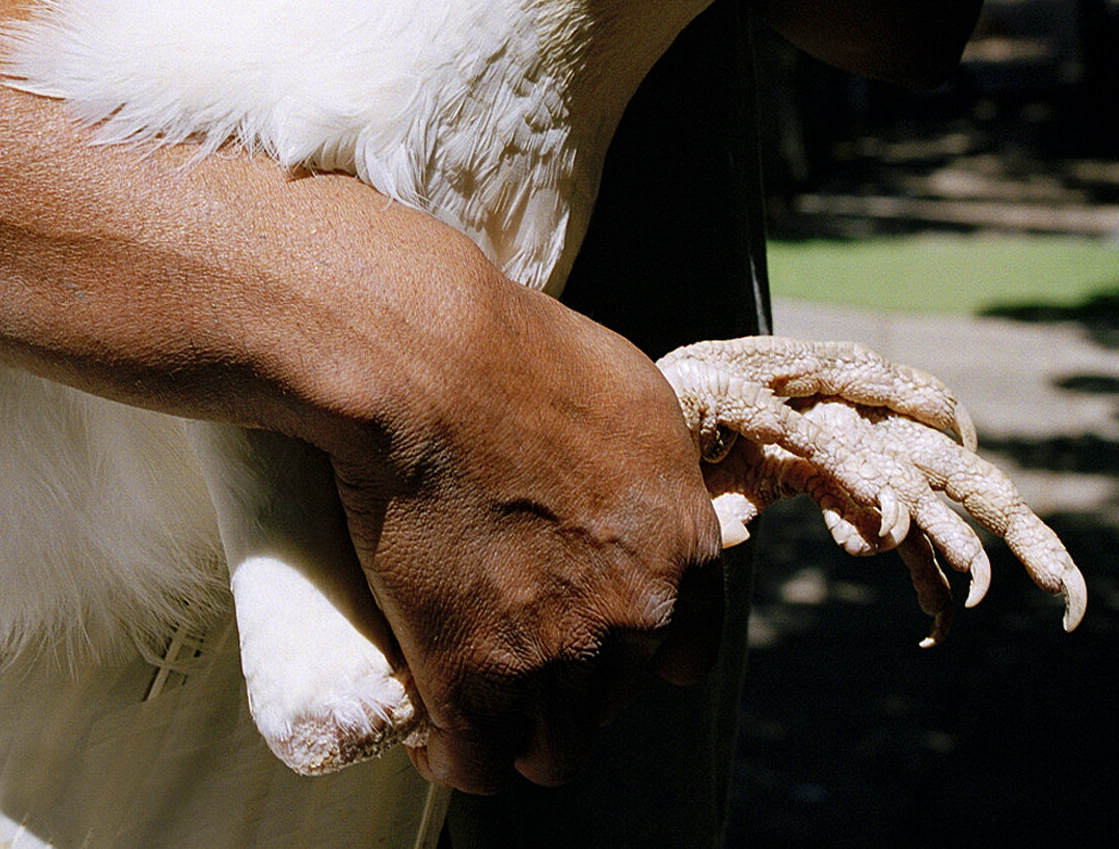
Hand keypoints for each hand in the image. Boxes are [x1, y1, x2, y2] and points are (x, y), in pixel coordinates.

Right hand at [329, 268, 724, 793]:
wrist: (435, 365)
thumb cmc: (523, 352)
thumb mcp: (630, 393)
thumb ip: (649, 463)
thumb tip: (631, 482)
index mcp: (682, 549)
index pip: (683, 653)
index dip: (636, 649)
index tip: (595, 632)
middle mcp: (633, 616)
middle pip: (611, 701)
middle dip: (571, 682)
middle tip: (516, 640)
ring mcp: (555, 657)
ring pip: (552, 751)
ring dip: (520, 731)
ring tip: (479, 700)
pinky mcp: (473, 678)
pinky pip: (476, 765)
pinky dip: (457, 754)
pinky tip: (437, 728)